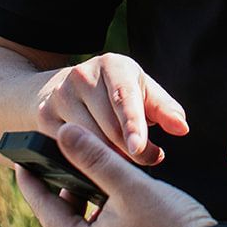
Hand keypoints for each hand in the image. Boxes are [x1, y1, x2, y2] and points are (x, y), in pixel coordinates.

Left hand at [16, 124, 213, 226]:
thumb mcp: (132, 187)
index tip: (23, 166)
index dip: (34, 185)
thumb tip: (64, 134)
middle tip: (70, 174)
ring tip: (106, 194)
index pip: (46, 212)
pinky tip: (130, 223)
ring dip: (94, 219)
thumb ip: (96, 158)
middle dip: (70, 200)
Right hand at [38, 53, 188, 165]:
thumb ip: (163, 109)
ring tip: (125, 159)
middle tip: (149, 159)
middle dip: (131, 151)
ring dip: (109, 158)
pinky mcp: (44, 116)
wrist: (63, 89)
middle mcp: (82, 75)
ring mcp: (60, 95)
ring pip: (89, 140)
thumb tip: (182, 127)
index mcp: (113, 65)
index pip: (125, 98)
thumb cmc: (114, 93)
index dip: (133, 125)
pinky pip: (69, 149)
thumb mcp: (141, 92)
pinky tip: (96, 161)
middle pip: (109, 126)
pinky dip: (86, 160)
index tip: (141, 149)